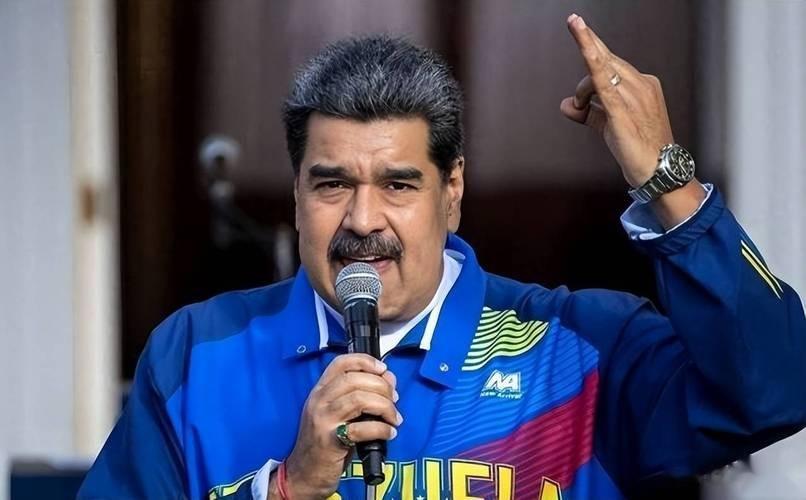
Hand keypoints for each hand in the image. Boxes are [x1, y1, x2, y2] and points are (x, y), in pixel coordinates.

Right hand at [274, 354, 399, 498]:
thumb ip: (362, 395)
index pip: (340, 363)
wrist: (304, 473)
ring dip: (385, 407)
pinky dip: (381, 429)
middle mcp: (319, 401)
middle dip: (382, 387)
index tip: (383, 369)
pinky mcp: (330, 441)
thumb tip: (389, 380)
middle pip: (354, 379)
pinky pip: (361, 428)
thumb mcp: (341, 414)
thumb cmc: (324, 444)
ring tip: (394, 418)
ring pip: (359, 399)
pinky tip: (389, 433)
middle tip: (394, 399)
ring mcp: (323, 420)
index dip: (365, 361)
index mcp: (320, 391)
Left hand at [560, 13, 674, 187]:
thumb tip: (565, 105)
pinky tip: (584, 47)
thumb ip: (587, 113)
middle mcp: (640, 85)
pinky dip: (592, 65)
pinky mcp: (622, 112)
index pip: (611, 62)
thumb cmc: (637, 147)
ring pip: (598, 74)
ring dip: (582, 91)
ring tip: (581, 106)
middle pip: (603, 63)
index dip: (592, 42)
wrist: (658, 170)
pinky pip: (604, 83)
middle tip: (573, 40)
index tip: (578, 23)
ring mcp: (634, 96)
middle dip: (585, 66)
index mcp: (642, 84)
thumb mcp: (608, 125)